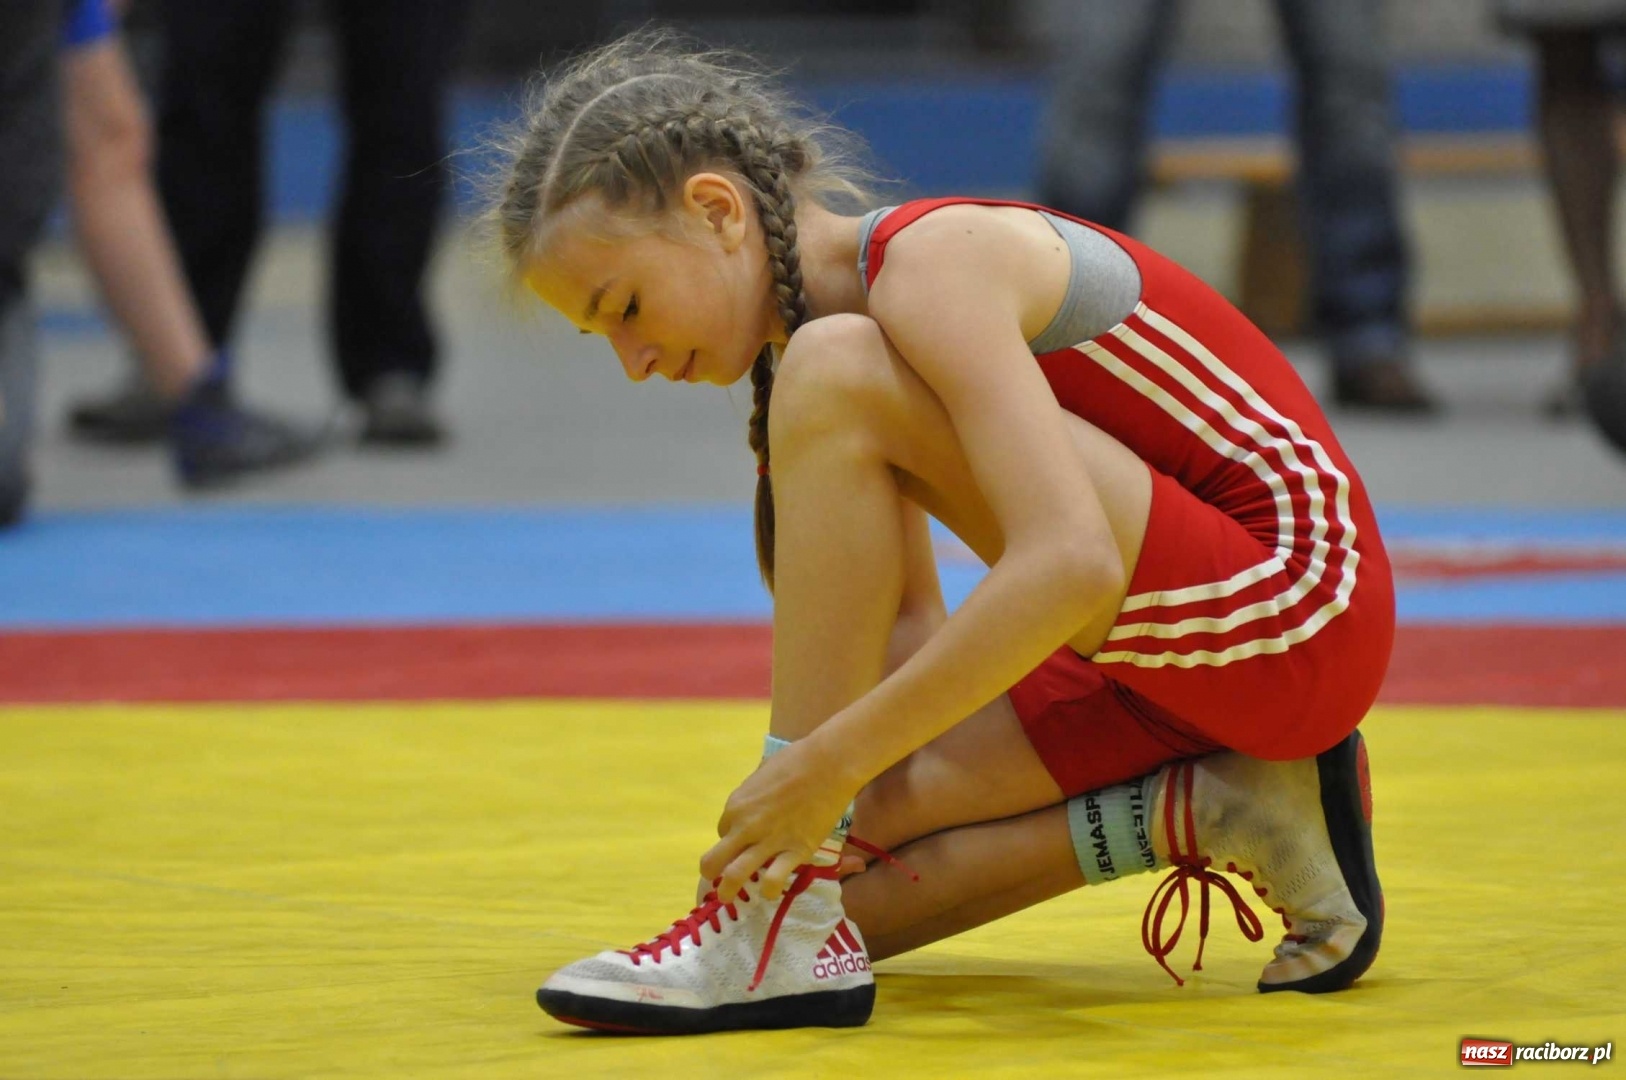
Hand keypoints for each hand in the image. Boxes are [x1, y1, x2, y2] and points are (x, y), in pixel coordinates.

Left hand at [700, 735, 858, 902]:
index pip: (723, 832)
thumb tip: (755, 805)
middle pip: (715, 859)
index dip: (732, 839)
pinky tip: (771, 889)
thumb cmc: (797, 760)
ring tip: (729, 898)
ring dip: (728, 890)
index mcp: (736, 805)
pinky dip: (769, 889)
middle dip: (712, 872)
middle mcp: (745, 826)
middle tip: (717, 881)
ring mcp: (769, 841)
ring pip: (735, 875)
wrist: (828, 764)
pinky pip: (774, 880)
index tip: (742, 842)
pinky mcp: (795, 851)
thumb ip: (754, 797)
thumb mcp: (762, 775)